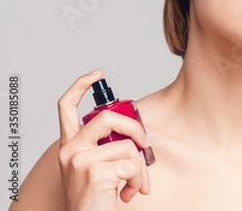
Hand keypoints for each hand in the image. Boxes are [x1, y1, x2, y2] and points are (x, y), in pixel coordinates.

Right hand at [57, 69, 151, 210]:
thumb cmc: (95, 199)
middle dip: (134, 129)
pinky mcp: (95, 172)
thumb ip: (108, 147)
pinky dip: (139, 180)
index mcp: (69, 146)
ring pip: (127, 147)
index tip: (97, 73)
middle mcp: (70, 150)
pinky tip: (130, 193)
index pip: (66, 107)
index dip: (80, 86)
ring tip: (134, 185)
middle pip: (107, 118)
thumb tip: (137, 136)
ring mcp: (80, 160)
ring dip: (139, 169)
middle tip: (145, 145)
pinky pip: (133, 165)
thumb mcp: (97, 168)